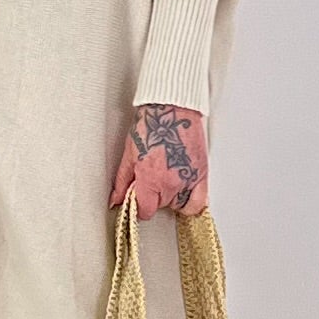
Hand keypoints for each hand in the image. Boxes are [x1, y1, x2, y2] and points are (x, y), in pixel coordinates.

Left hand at [109, 102, 208, 219]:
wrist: (172, 107)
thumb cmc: (151, 125)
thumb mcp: (129, 154)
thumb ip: (123, 182)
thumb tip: (116, 199)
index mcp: (151, 180)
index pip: (146, 210)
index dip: (141, 206)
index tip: (140, 198)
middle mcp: (171, 183)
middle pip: (162, 206)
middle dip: (155, 197)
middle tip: (153, 179)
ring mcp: (189, 179)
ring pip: (179, 204)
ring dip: (173, 196)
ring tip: (168, 179)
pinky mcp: (202, 173)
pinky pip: (200, 201)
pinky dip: (192, 200)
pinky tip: (184, 190)